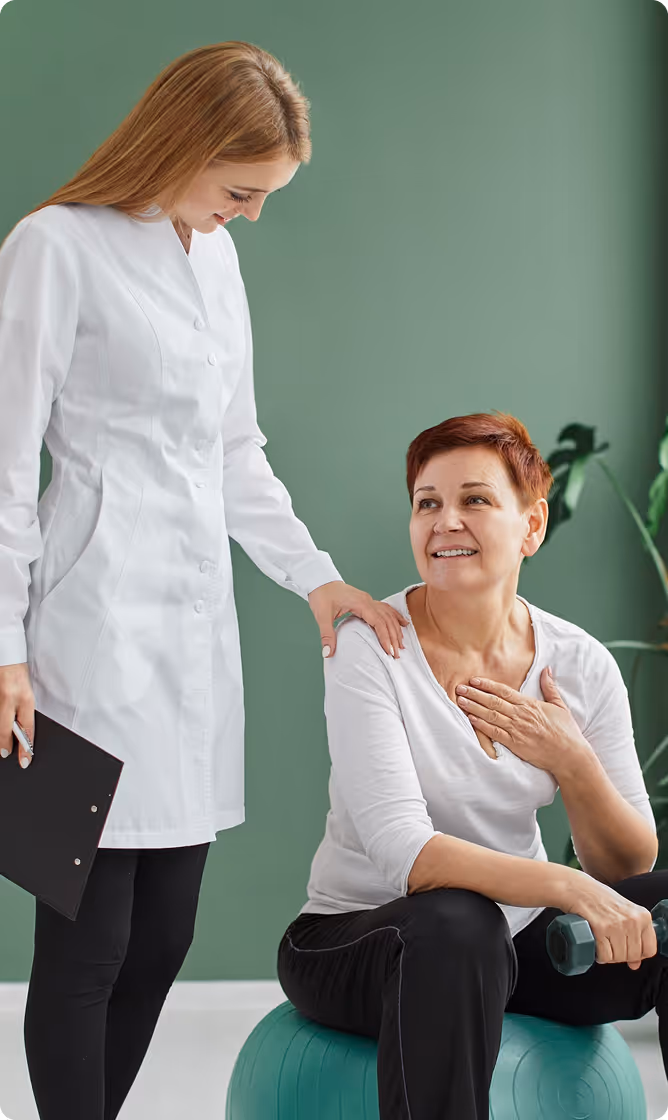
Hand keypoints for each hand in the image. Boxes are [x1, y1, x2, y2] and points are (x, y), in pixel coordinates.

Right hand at [0, 662, 34, 768]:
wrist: (6, 653)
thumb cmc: (18, 671)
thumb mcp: (27, 690)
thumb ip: (24, 709)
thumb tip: (21, 729)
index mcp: (25, 698)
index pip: (27, 728)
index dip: (26, 747)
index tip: (25, 759)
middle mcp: (9, 699)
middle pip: (5, 729)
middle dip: (5, 744)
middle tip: (5, 753)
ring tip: (1, 743)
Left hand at [308, 581, 408, 657]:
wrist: (320, 581)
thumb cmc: (321, 596)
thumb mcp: (322, 616)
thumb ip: (327, 634)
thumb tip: (328, 652)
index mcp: (360, 603)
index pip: (378, 622)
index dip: (385, 637)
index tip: (389, 651)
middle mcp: (368, 601)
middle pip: (387, 620)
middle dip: (393, 637)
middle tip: (396, 653)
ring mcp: (369, 600)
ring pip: (388, 615)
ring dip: (396, 629)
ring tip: (401, 644)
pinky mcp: (367, 601)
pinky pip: (385, 609)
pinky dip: (395, 617)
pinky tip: (402, 623)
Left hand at [455, 666, 585, 776]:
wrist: (570, 755)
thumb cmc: (566, 731)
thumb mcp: (560, 705)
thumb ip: (550, 687)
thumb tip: (546, 669)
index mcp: (530, 704)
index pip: (504, 691)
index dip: (487, 685)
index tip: (474, 680)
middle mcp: (521, 715)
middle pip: (493, 702)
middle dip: (475, 694)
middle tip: (459, 687)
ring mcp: (517, 730)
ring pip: (491, 715)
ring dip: (474, 707)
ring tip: (460, 700)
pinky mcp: (515, 744)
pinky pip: (495, 733)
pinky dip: (482, 725)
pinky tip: (471, 719)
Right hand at [560, 868, 655, 970]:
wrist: (576, 887)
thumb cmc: (599, 898)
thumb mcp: (623, 912)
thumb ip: (634, 936)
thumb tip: (635, 963)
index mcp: (642, 915)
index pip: (649, 949)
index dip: (637, 954)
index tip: (627, 949)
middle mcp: (632, 920)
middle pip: (632, 956)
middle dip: (619, 955)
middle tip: (609, 944)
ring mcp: (617, 925)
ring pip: (618, 958)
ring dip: (608, 955)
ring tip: (601, 941)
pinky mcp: (600, 928)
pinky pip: (604, 956)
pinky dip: (598, 954)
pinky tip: (595, 943)